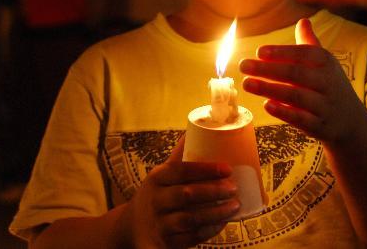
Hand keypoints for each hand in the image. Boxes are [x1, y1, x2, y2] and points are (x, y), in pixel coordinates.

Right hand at [124, 136, 239, 247]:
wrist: (131, 227)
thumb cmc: (155, 194)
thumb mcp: (161, 175)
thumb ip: (179, 157)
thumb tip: (195, 130)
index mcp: (157, 178)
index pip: (181, 170)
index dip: (205, 169)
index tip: (227, 168)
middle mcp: (156, 200)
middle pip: (186, 194)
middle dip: (213, 191)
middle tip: (234, 188)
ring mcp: (159, 224)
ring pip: (190, 218)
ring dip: (215, 213)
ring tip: (235, 206)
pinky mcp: (165, 243)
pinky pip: (190, 237)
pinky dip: (209, 230)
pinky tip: (223, 222)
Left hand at [240, 19, 361, 143]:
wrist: (351, 121)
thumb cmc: (329, 85)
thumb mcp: (325, 63)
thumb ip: (310, 43)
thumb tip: (303, 20)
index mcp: (327, 63)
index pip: (304, 54)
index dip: (282, 52)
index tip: (259, 51)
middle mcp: (328, 82)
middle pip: (296, 74)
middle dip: (268, 69)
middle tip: (243, 65)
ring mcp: (325, 106)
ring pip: (296, 96)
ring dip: (269, 89)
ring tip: (247, 83)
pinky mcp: (320, 127)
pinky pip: (301, 119)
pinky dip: (284, 112)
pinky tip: (266, 105)